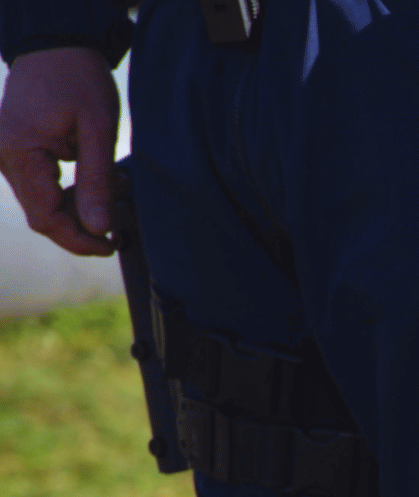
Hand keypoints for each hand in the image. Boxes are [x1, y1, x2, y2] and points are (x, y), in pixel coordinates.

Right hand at [0, 47, 120, 256]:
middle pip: (43, 215)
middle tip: (123, 218)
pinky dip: (72, 191)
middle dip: (85, 224)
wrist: (56, 45)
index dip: (80, 240)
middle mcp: (3, 156)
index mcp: (19, 152)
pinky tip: (103, 181)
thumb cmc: (79, 79)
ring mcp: (5, 154)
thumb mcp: (98, 130)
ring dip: (82, 206)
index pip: (46, 218)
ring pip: (44, 203)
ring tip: (119, 189)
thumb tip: (99, 229)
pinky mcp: (15, 151)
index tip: (113, 245)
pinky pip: (42, 186)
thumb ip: (98, 182)